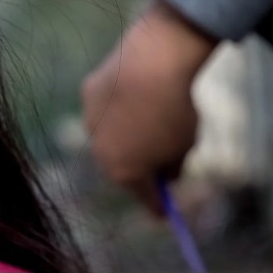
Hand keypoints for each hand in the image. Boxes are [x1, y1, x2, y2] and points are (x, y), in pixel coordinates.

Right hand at [81, 0, 216, 214]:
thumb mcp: (186, 144)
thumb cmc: (177, 108)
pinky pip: (104, 108)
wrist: (156, 62)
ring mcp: (90, 122)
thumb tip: (167, 171)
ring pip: (109, 137)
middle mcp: (100, 153)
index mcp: (125, 173)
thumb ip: (173, 165)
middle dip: (138, 169)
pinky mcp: (86, 94)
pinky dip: (117, 107)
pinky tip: (134, 94)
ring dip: (125, 135)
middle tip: (157, 163)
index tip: (168, 210)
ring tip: (147, 120)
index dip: (159, 205)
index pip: (146, 199)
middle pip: (121, 169)